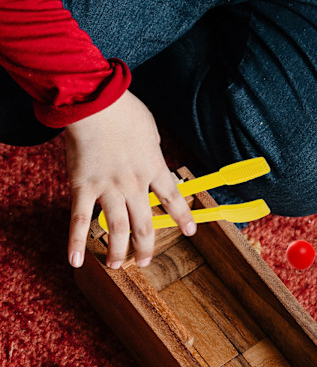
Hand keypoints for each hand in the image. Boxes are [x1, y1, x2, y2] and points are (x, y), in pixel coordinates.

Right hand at [64, 90, 196, 268]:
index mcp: (154, 168)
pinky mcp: (83, 187)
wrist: (94, 102)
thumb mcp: (150, 129)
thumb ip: (152, 147)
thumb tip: (153, 153)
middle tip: (144, 262)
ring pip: (117, 228)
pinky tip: (77, 260)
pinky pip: (79, 219)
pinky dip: (76, 242)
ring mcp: (108, 188)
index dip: (182, 217)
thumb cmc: (123, 110)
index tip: (190, 232)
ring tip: (117, 265)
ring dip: (118, 250)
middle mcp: (134, 184)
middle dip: (145, 247)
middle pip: (144, 224)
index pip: (173, 199)